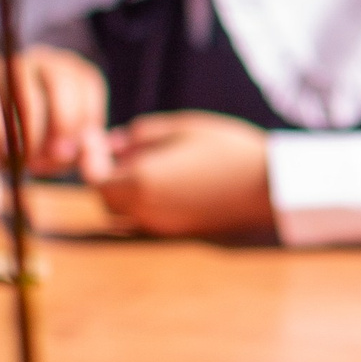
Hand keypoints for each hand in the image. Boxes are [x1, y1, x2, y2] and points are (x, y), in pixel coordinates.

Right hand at [0, 47, 108, 180]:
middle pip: (61, 81)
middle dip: (64, 122)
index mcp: (70, 70)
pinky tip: (7, 152)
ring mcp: (7, 66)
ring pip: (28, 96)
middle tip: (59, 154)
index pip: (88, 82)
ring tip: (31, 158)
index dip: (87, 117)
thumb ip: (81, 150)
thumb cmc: (40, 143)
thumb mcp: (67, 149)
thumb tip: (69, 150)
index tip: (78, 146)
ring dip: (33, 134)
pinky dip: (3, 136)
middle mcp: (42, 59)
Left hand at [88, 112, 273, 237]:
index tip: (99, 136)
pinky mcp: (180, 233)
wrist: (271, 187)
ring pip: (127, 212)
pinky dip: (147, 200)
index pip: (93, 178)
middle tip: (121, 148)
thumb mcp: (181, 128)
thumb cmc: (228, 150)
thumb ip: (139, 136)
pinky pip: (148, 218)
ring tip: (149, 161)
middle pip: (107, 199)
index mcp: (141, 183)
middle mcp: (146, 212)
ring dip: (127, 189)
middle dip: (108, 174)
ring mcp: (163, 227)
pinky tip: (170, 178)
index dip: (90, 157)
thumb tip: (113, 144)